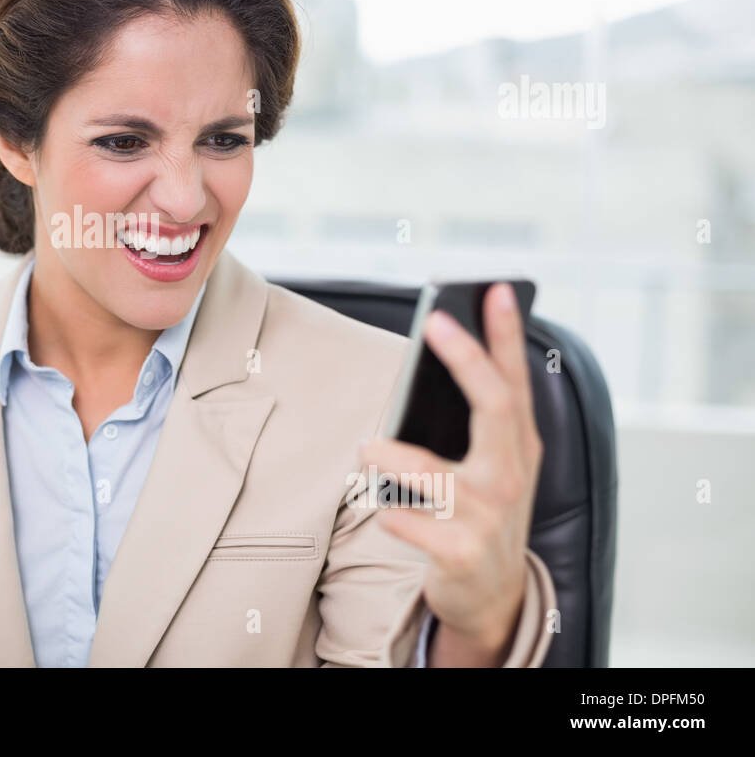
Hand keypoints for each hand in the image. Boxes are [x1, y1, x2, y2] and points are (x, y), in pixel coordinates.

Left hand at [360, 282, 543, 664]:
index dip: (507, 335)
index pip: (515, 381)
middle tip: (436, 322)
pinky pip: (409, 521)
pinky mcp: (461, 552)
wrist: (491, 594)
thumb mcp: (492, 464)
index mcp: (518, 446)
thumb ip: (473, 418)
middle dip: (467, 360)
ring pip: (433, 471)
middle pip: (495, 407)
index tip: (496, 290)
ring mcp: (489, 516)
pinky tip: (385, 510)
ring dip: (391, 456)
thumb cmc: (481, 511)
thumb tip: (437, 355)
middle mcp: (511, 475)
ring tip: (366, 449)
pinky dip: (390, 513)